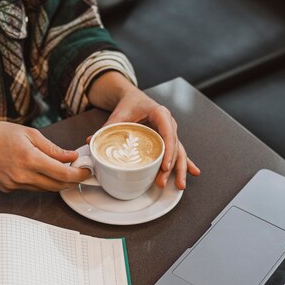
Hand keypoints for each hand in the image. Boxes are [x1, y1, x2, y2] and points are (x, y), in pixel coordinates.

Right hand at [0, 119, 89, 191]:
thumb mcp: (30, 134)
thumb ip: (53, 149)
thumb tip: (71, 157)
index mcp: (29, 158)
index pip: (62, 174)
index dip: (78, 174)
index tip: (86, 170)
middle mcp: (22, 175)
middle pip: (56, 185)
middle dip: (71, 180)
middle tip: (79, 171)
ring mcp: (14, 185)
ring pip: (45, 188)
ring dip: (56, 181)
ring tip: (62, 169)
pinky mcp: (8, 189)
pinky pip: (31, 188)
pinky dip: (40, 182)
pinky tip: (40, 171)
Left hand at [87, 72, 199, 188]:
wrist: (134, 98)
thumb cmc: (129, 105)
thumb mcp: (118, 115)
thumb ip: (106, 128)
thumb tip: (91, 141)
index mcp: (160, 113)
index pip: (168, 132)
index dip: (168, 150)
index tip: (164, 166)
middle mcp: (169, 123)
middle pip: (175, 146)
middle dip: (171, 166)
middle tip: (163, 181)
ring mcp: (171, 132)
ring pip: (180, 151)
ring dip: (180, 169)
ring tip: (180, 185)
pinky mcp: (168, 139)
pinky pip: (179, 152)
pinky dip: (186, 162)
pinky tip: (193, 172)